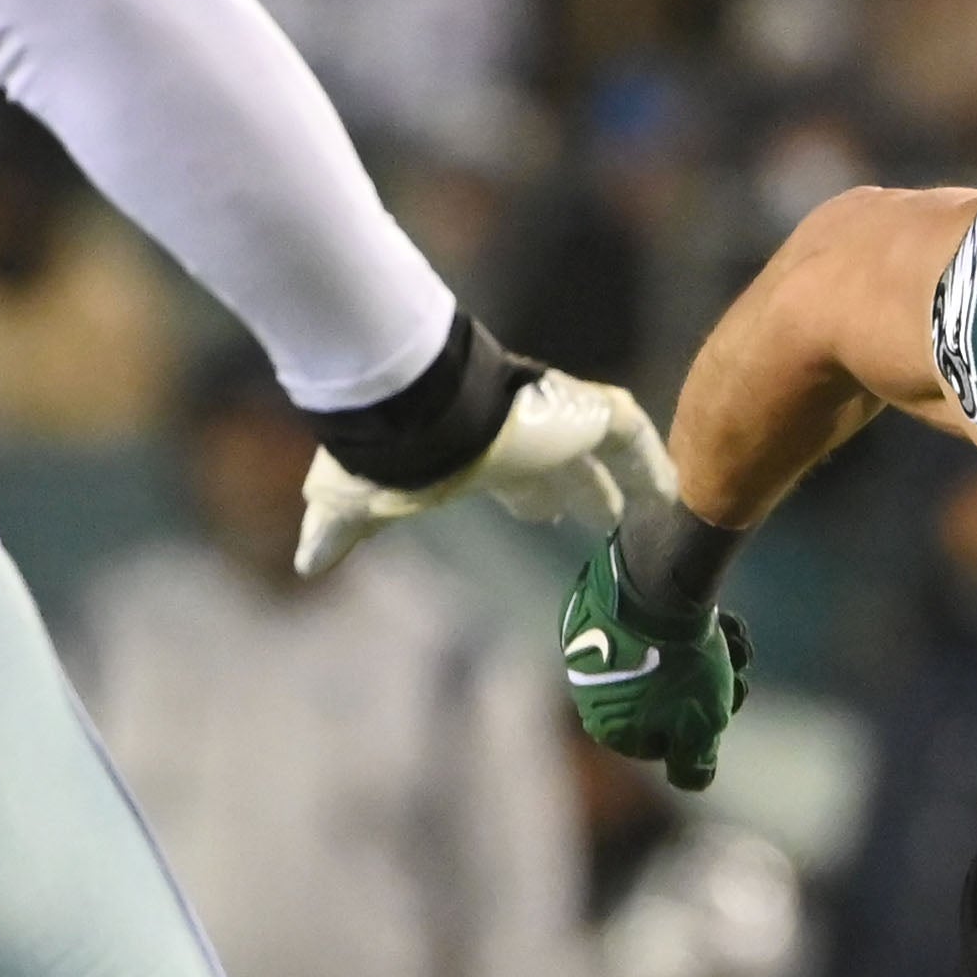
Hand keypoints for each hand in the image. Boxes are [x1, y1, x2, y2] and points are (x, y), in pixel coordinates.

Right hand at [300, 366, 677, 579]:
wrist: (419, 410)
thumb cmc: (388, 453)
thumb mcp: (360, 498)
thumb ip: (335, 530)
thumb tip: (302, 565)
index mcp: (481, 452)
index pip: (512, 473)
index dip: (531, 496)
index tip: (542, 517)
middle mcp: (522, 433)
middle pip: (562, 464)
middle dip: (579, 490)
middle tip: (600, 516)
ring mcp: (559, 421)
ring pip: (600, 451)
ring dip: (619, 481)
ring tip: (645, 511)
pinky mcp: (589, 414)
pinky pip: (634, 438)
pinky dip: (653, 467)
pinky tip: (674, 494)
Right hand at [559, 547, 753, 792]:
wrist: (654, 582)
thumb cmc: (678, 665)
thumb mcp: (699, 726)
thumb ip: (693, 763)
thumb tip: (692, 779)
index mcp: (606, 725)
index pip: (660, 744)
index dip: (699, 728)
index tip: (724, 707)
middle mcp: (589, 689)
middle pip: (666, 699)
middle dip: (708, 687)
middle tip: (738, 669)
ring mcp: (592, 645)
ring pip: (664, 659)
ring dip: (707, 654)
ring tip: (733, 638)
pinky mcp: (602, 607)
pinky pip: (649, 625)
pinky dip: (684, 625)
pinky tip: (716, 616)